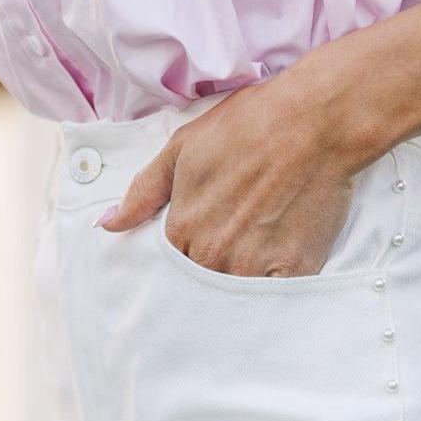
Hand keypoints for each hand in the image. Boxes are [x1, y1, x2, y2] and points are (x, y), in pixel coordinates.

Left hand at [99, 74, 356, 278]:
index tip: (199, 244)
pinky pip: (274, 299)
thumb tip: (106, 225)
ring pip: (234, 296)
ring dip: (239, 284)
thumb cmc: (249, 125)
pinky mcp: (291, 273)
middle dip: (209, 273)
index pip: (170, 267)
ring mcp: (252, 270)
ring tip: (255, 255)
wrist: (315, 120)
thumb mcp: (184, 147)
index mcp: (184, 229)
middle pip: (200, 286)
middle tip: (231, 248)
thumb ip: (143, 191)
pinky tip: (278, 266)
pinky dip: (272, 290)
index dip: (183, 257)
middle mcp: (213, 257)